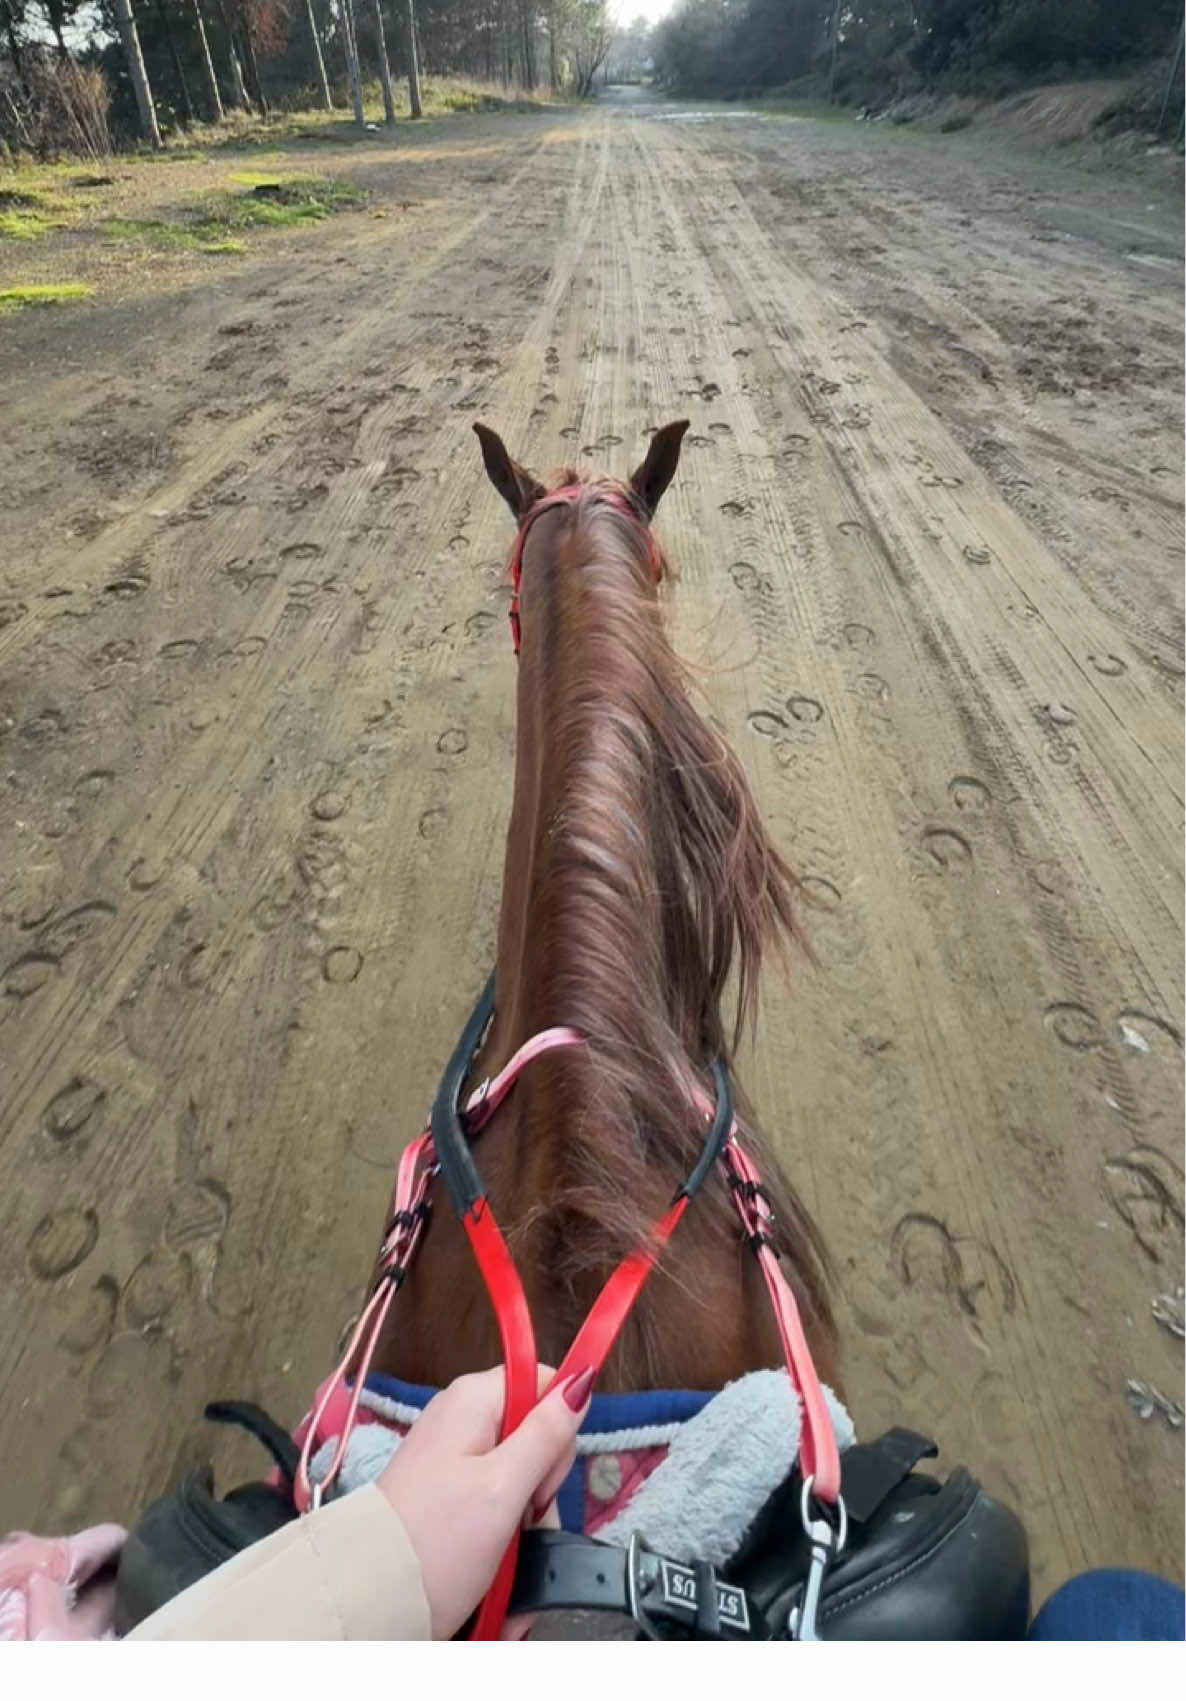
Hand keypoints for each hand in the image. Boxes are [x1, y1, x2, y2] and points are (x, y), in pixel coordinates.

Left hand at [376, 1363, 593, 1638]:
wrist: (371, 1601)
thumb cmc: (436, 1541)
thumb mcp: (503, 1487)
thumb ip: (547, 1434)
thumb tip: (580, 1379)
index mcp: (473, 1401)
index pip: (542, 1384)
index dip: (558, 1428)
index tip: (543, 1477)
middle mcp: (462, 1423)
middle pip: (534, 1438)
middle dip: (541, 1489)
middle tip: (523, 1523)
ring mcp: (454, 1463)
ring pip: (520, 1481)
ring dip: (526, 1528)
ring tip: (509, 1563)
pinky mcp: (449, 1499)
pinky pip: (496, 1509)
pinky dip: (505, 1543)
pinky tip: (500, 1576)